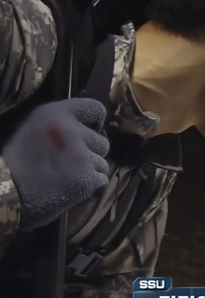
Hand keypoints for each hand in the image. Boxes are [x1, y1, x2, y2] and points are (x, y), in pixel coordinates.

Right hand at [2, 98, 109, 230]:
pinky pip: (101, 180)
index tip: (90, 130)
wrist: (3, 189)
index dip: (96, 121)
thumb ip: (60, 123)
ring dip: (91, 170)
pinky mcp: (87, 179)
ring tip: (68, 176)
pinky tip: (74, 187)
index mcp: (57, 113)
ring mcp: (82, 156)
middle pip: (102, 142)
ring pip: (102, 163)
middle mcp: (72, 131)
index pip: (95, 108)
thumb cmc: (15, 160)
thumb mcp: (33, 126)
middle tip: (71, 161)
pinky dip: (92, 186)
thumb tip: (85, 127)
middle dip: (91, 152)